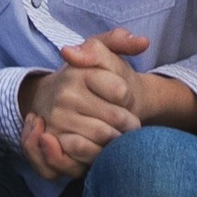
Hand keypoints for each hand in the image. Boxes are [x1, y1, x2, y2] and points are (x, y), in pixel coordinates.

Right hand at [18, 28, 147, 179]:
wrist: (60, 98)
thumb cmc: (90, 78)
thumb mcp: (101, 53)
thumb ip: (120, 41)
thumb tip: (143, 42)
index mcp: (79, 71)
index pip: (121, 91)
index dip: (129, 98)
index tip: (124, 99)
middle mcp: (65, 94)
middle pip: (116, 118)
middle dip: (129, 124)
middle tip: (130, 125)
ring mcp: (57, 118)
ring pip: (103, 137)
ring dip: (117, 141)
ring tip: (119, 136)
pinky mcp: (53, 141)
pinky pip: (84, 154)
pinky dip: (99, 154)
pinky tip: (102, 148)